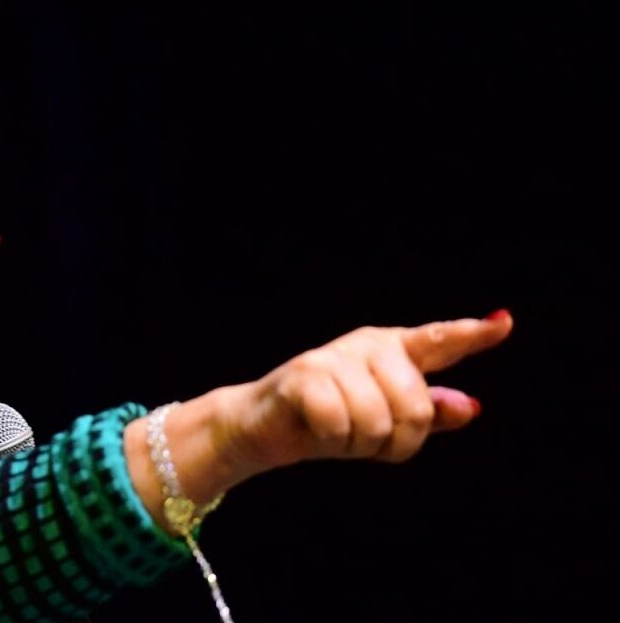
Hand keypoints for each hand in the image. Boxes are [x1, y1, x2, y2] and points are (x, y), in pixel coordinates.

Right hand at [125, 310, 513, 519]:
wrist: (263, 427)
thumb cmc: (326, 421)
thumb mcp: (382, 423)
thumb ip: (426, 414)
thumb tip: (471, 407)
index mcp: (389, 351)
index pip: (437, 342)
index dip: (472, 334)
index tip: (504, 323)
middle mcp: (365, 346)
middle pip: (416, 407)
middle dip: (396, 440)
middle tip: (367, 440)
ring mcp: (333, 357)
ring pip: (378, 421)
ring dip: (359, 444)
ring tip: (338, 433)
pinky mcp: (304, 375)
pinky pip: (341, 425)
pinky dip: (331, 441)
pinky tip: (316, 430)